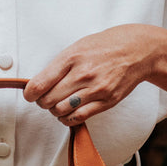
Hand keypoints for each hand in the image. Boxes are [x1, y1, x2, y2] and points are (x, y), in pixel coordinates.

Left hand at [23, 24, 158, 124]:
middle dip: (43, 102)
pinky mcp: (106, 101)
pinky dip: (68, 118)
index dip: (30, 94)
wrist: (137, 50)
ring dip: (55, 111)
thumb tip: (37, 84)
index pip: (39, 84)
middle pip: (48, 101)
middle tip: (46, 98)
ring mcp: (96, 89)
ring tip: (60, 104)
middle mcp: (83, 74)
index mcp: (71, 58)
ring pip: (61, 111)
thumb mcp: (77, 47)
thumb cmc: (105, 47)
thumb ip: (58, 66)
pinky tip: (69, 112)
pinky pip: (79, 117)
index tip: (30, 94)